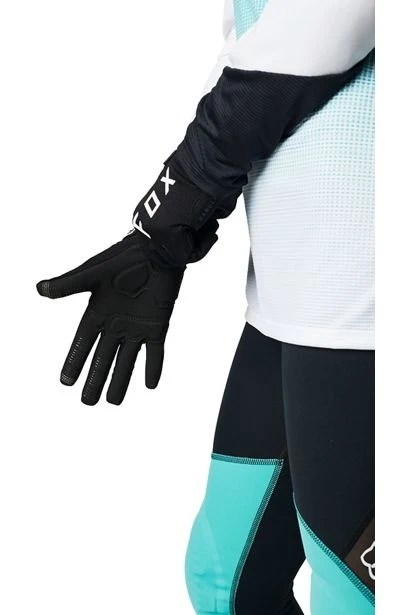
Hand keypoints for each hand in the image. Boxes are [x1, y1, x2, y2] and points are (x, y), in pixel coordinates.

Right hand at [37, 233, 183, 404]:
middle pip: (103, 358)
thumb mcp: (93, 273)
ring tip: (113, 402)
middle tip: (88, 403)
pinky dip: (153, 367)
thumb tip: (40, 289)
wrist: (155, 251)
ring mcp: (137, 327)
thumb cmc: (122, 258)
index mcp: (98, 313)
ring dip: (121, 380)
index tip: (66, 382)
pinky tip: (151, 385)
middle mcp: (116, 325)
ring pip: (127, 360)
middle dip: (95, 379)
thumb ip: (69, 284)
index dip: (74, 362)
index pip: (83, 343)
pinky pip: (155, 352)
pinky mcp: (157, 326)